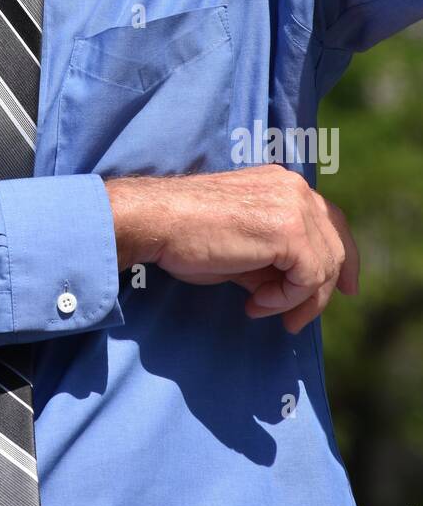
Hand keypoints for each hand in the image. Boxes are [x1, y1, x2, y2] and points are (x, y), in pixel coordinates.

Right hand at [105, 165, 359, 334]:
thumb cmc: (187, 235)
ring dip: (295, 300)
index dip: (346, 258)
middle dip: (323, 291)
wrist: (158, 221)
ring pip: (324, 268)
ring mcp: (294, 207)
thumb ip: (273, 261)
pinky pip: (307, 278)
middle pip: (336, 246)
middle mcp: (295, 188)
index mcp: (283, 184)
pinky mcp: (289, 231)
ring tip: (259, 308)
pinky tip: (255, 303)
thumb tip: (293, 293)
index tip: (348, 289)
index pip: (331, 220)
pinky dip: (284, 299)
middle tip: (295, 321)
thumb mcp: (242, 246)